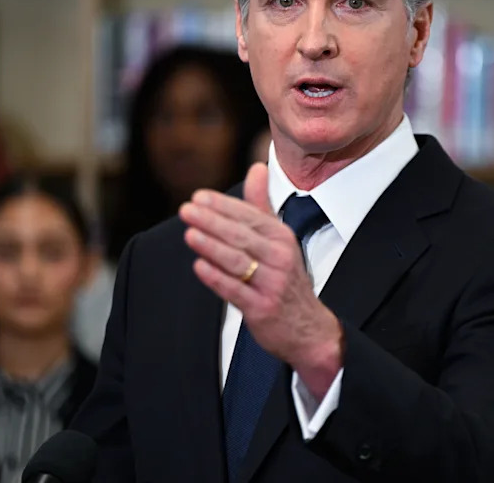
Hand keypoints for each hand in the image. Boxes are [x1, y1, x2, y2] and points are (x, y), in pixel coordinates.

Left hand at [179, 163, 342, 398]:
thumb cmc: (285, 277)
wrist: (307, 328)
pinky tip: (199, 266)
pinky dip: (217, 278)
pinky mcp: (262, 308)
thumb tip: (256, 167)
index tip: (198, 197)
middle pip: (241, 236)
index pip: (250, 216)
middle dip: (212, 221)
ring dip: (211, 247)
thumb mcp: (279, 239)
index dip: (223, 206)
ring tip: (189, 234)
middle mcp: (280, 258)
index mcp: (281, 238)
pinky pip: (236, 290)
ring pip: (237, 261)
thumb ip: (262, 204)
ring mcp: (272, 284)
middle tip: (186, 210)